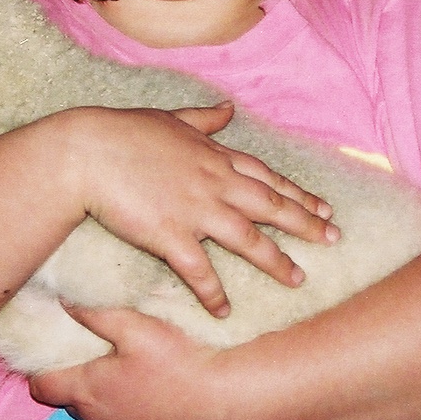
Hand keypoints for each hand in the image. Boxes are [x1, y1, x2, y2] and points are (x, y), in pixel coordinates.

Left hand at [28, 305, 239, 419]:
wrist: (230, 403)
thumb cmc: (179, 361)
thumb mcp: (135, 327)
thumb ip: (95, 315)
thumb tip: (64, 303)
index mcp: (88, 392)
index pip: (42, 387)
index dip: (40, 368)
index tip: (50, 348)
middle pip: (70, 401)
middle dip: (75, 378)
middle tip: (92, 351)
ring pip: (100, 415)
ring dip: (104, 395)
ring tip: (126, 368)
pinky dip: (131, 409)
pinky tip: (153, 389)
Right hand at [58, 102, 337, 317]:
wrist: (86, 152)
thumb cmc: (122, 132)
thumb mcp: (170, 119)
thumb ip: (204, 120)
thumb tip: (229, 109)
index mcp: (214, 157)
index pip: (267, 177)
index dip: (298, 194)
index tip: (324, 207)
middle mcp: (214, 183)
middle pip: (270, 206)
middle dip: (306, 224)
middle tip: (334, 239)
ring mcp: (195, 210)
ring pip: (248, 239)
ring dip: (276, 261)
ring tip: (299, 279)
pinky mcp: (170, 235)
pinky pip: (200, 270)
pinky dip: (214, 292)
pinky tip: (226, 311)